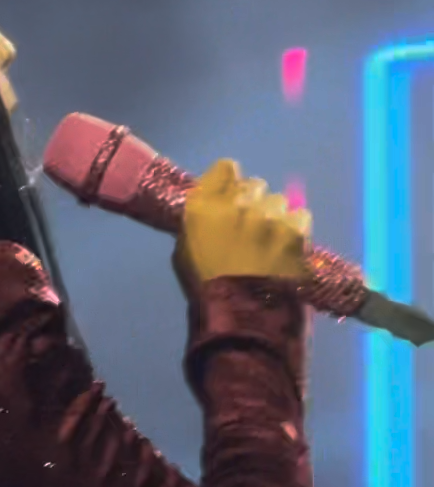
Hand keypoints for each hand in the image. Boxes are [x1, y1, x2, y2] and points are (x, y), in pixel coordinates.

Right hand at [174, 158, 312, 290]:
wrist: (242, 317)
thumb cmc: (207, 289)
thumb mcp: (186, 251)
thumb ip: (201, 221)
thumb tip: (216, 211)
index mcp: (204, 206)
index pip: (226, 168)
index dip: (231, 183)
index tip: (231, 199)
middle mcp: (237, 203)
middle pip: (255, 185)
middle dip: (254, 203)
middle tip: (252, 230)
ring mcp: (269, 215)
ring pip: (279, 202)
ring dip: (276, 218)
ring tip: (271, 245)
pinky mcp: (296, 230)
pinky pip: (300, 216)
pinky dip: (296, 231)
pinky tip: (288, 250)